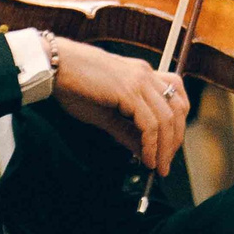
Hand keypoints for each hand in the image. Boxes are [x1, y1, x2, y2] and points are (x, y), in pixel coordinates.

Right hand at [49, 40, 187, 174]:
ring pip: (167, 119)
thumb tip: (141, 149)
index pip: (176, 99)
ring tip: (157, 166)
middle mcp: (146, 75)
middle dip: (175, 140)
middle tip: (165, 163)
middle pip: (178, 110)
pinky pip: (150, 124)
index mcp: (143, 75)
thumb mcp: (104, 112)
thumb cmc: (74, 85)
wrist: (55, 67)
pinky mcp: (129, 92)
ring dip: (164, 148)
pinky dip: (151, 145)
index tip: (168, 147)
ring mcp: (140, 82)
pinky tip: (145, 158)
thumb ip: (125, 130)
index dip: (177, 125)